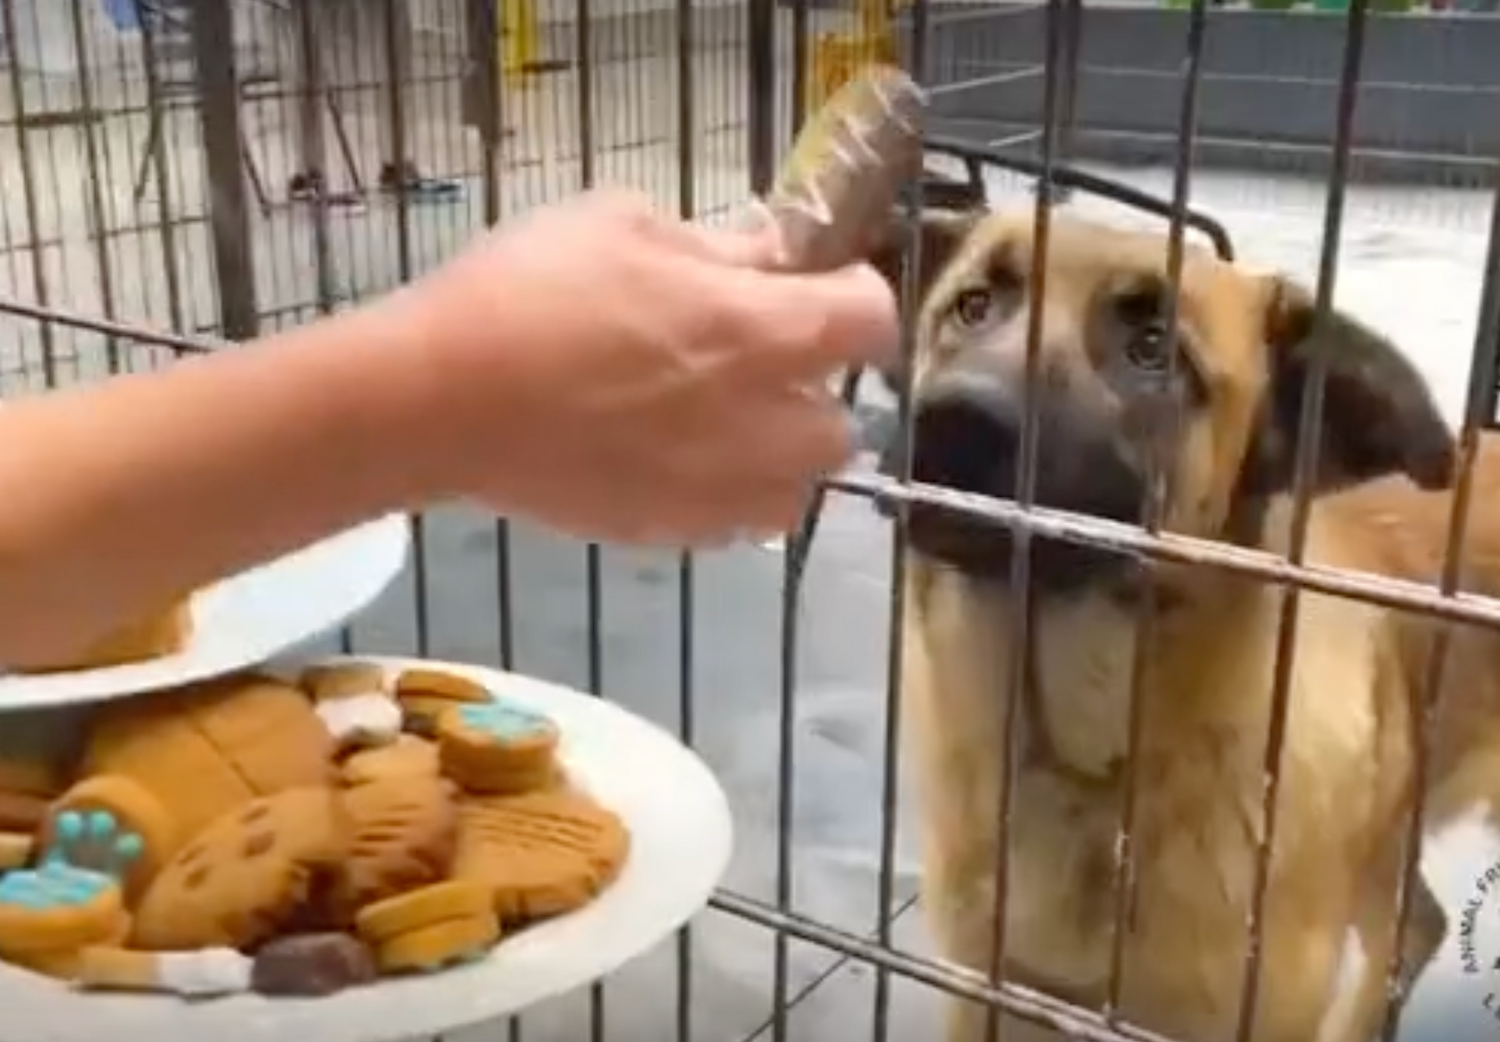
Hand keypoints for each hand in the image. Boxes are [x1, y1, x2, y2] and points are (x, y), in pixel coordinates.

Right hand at [392, 189, 898, 545]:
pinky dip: (725, 494)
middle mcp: (763, 423)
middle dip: (817, 393)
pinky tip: (671, 461)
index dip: (854, 297)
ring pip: (798, 489)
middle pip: (844, 425)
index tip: (817, 286)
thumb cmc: (530, 291)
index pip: (871, 320)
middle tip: (759, 364)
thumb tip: (768, 255)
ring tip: (724, 426)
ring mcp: (719, 490)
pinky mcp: (671, 533)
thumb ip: (716, 245)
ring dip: (781, 457)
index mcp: (763, 332)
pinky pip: (734, 522)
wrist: (443, 402)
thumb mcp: (624, 224)